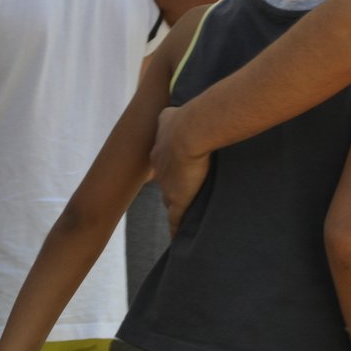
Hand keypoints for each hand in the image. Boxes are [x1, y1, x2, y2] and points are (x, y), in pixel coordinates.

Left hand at [151, 106, 208, 236]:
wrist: (190, 131)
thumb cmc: (187, 118)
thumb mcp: (172, 112)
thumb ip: (170, 114)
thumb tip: (169, 110)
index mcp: (159, 151)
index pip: (164, 165)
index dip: (171, 169)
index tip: (176, 171)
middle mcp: (161, 171)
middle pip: (165, 185)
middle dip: (171, 189)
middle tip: (179, 194)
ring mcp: (169, 187)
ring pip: (170, 203)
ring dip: (175, 208)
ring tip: (183, 218)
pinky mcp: (180, 199)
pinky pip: (176, 220)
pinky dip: (178, 229)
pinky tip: (179, 239)